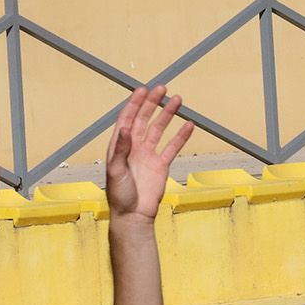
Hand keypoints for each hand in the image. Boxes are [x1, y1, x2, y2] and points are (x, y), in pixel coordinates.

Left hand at [105, 83, 192, 219]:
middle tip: (162, 88)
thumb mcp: (116, 171)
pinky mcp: (161, 165)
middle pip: (144, 119)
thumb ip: (122, 149)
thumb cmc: (119, 196)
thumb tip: (126, 128)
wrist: (133, 216)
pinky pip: (172, 147)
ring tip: (177, 100)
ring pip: (159, 129)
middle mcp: (134, 147)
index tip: (142, 90)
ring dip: (167, 114)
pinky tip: (188, 125)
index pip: (128, 118)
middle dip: (152, 103)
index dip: (134, 104)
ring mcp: (148, 155)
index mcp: (120, 145)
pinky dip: (180, 136)